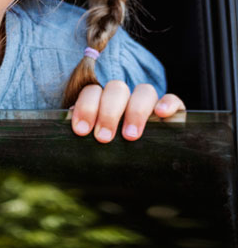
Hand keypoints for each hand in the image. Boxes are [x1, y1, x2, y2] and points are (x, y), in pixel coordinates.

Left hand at [70, 80, 184, 142]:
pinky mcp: (172, 110)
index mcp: (102, 99)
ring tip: (130, 136)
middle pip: (116, 89)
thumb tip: (73, 131)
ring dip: (135, 111)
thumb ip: (87, 132)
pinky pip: (173, 98)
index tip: (81, 130)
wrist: (143, 159)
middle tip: (104, 138)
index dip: (85, 107)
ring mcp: (149, 101)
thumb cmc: (110, 148)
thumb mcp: (96, 140)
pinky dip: (168, 103)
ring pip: (143, 91)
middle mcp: (125, 96)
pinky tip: (161, 114)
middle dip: (108, 113)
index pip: (92, 91)